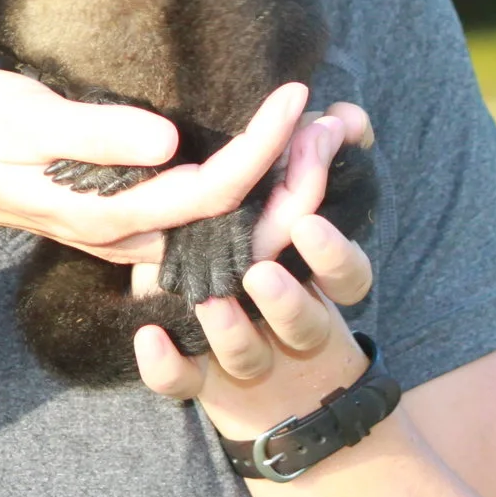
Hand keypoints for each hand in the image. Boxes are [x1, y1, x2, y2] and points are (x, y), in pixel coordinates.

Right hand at [0, 69, 309, 267]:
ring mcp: (130, 234)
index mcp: (110, 214)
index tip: (295, 97)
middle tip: (339, 119)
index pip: (211, 190)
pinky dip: (248, 185)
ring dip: (280, 183)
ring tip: (325, 129)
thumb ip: (95, 135)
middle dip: (294, 177)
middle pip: (235, 222)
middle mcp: (129, 236)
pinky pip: (204, 213)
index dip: (261, 149)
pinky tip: (275, 150)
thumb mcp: (24, 120)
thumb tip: (168, 141)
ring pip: (225, 222)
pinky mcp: (129, 218)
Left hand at [134, 103, 378, 440]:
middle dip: (290, 297)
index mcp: (314, 283)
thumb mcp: (292, 204)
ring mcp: (242, 356)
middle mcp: (284, 324)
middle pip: (305, 321)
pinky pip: (182, 382)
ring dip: (234, 331)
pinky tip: (148, 338)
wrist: (252, 370)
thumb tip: (346, 114)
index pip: (345, 276)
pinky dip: (168, 366)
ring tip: (213, 302)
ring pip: (246, 356)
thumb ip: (317, 156)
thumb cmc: (266, 257)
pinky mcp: (198, 378)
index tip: (310, 223)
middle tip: (263, 271)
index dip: (335, 254)